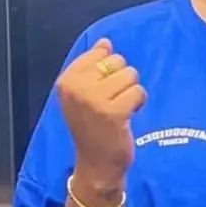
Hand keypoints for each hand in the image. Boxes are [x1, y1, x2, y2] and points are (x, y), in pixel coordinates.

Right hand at [56, 38, 145, 194]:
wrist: (97, 164)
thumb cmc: (92, 129)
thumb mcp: (84, 95)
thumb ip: (92, 66)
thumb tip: (105, 42)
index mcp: (66, 81)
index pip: (99, 53)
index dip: (109, 71)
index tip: (102, 92)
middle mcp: (76, 88)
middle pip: (117, 61)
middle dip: (122, 80)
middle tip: (113, 102)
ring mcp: (93, 100)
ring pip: (130, 75)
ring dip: (131, 92)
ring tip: (121, 109)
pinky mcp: (113, 112)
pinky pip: (138, 92)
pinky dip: (139, 103)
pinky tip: (129, 116)